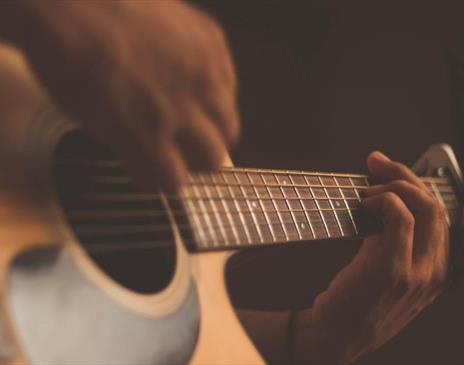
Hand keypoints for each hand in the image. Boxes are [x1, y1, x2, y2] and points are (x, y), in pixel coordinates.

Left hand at [17, 0, 238, 190]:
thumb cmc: (70, 60)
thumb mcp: (91, 121)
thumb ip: (129, 153)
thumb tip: (150, 177)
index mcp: (146, 132)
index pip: (176, 181)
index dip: (168, 181)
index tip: (163, 174)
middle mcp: (183, 105)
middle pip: (214, 157)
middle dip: (199, 161)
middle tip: (185, 151)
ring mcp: (203, 71)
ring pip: (229, 124)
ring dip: (213, 130)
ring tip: (194, 117)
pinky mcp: (212, 41)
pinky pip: (229, 82)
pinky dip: (216, 92)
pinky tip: (195, 84)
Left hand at [292, 151, 448, 363]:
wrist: (334, 338)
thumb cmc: (353, 303)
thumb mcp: (387, 279)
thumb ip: (395, 246)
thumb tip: (384, 201)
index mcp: (434, 273)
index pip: (439, 217)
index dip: (416, 186)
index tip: (389, 169)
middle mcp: (433, 273)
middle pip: (435, 205)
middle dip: (406, 175)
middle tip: (377, 164)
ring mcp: (415, 272)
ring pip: (422, 206)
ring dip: (392, 186)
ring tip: (366, 191)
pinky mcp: (390, 269)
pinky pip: (398, 216)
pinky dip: (382, 200)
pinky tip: (364, 204)